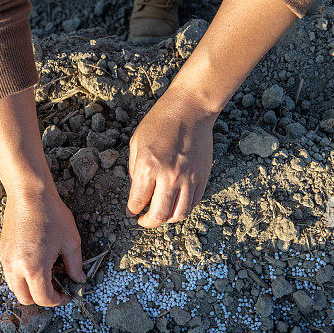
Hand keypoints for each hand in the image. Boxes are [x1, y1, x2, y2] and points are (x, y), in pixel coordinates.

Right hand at [0, 184, 84, 306]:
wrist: (29, 193)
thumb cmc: (52, 214)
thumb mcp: (71, 241)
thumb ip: (75, 265)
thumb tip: (79, 280)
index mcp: (34, 268)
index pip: (43, 299)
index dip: (58, 300)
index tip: (67, 294)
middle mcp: (15, 267)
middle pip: (25, 299)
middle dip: (42, 298)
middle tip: (57, 287)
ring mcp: (5, 260)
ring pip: (15, 288)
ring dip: (30, 288)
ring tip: (47, 274)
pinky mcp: (2, 251)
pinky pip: (10, 274)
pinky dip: (22, 277)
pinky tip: (36, 263)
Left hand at [127, 84, 215, 227]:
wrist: (191, 109)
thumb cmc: (160, 121)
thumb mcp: (137, 142)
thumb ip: (134, 170)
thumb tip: (137, 192)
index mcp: (148, 167)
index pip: (137, 202)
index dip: (132, 211)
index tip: (131, 212)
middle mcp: (169, 176)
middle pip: (159, 216)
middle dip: (148, 223)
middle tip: (144, 221)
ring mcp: (189, 178)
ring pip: (179, 214)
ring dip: (167, 219)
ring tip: (161, 214)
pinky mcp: (202, 176)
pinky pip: (193, 202)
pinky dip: (183, 208)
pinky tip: (176, 202)